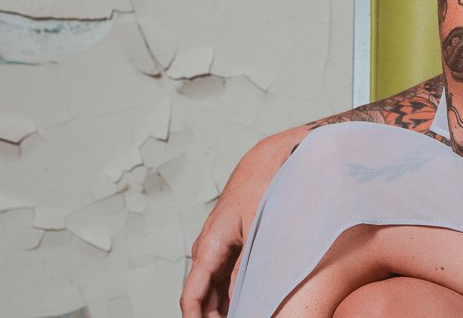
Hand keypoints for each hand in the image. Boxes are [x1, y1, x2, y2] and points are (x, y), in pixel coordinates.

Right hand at [181, 127, 306, 317]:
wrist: (271, 159)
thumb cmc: (263, 187)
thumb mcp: (256, 231)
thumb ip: (245, 267)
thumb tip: (238, 299)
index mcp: (209, 247)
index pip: (192, 295)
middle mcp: (208, 248)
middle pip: (201, 296)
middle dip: (211, 315)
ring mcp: (218, 246)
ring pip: (213, 287)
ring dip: (221, 306)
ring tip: (241, 314)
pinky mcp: (231, 243)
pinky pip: (225, 275)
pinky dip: (229, 292)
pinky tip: (244, 302)